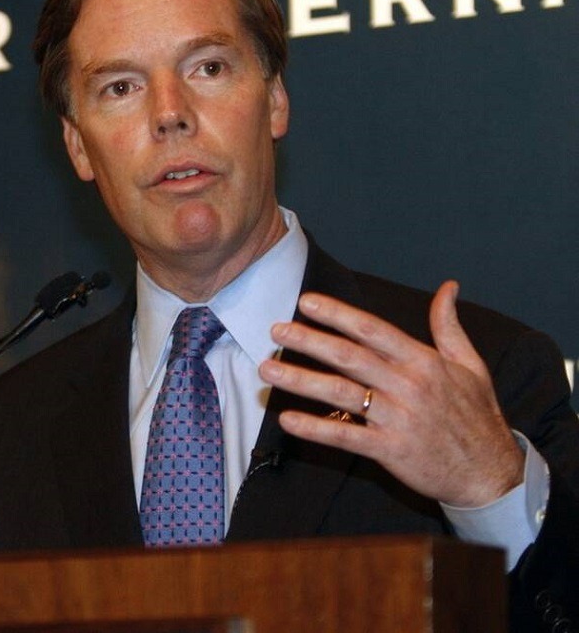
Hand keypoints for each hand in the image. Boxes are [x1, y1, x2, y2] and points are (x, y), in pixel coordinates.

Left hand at [258, 281, 523, 507]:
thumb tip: (447, 288)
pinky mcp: (391, 450)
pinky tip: (288, 420)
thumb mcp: (471, 365)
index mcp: (424, 361)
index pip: (373, 330)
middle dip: (309, 341)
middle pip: (349, 357)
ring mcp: (399, 418)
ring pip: (341, 393)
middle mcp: (409, 385)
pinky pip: (346, 436)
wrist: (491, 473)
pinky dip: (316, 428)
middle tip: (276, 331)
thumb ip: (449, 326)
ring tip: (269, 370)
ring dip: (301, 380)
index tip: (306, 302)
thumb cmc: (477, 416)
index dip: (338, 314)